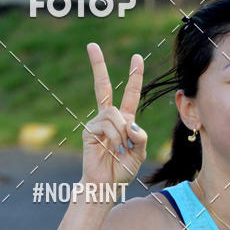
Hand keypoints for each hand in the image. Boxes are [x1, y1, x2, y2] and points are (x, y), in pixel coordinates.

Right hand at [81, 43, 147, 187]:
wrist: (106, 185)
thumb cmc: (122, 171)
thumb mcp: (139, 153)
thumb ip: (140, 137)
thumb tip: (131, 123)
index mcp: (124, 121)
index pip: (130, 94)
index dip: (134, 77)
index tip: (136, 57)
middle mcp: (109, 118)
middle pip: (103, 87)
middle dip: (97, 66)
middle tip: (91, 45)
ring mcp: (97, 123)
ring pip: (114, 113)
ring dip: (122, 132)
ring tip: (120, 148)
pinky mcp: (89, 130)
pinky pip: (107, 125)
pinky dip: (114, 137)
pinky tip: (111, 148)